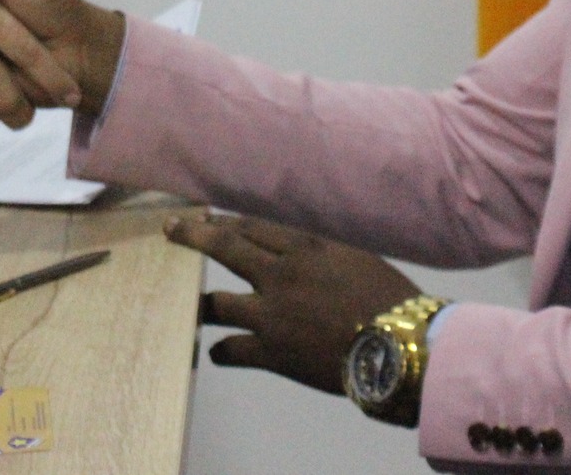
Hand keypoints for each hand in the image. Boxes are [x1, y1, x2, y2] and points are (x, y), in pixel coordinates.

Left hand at [165, 214, 421, 393]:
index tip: (207, 216)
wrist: (400, 346)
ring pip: (216, 304)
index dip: (226, 221)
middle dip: (193, 237)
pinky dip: (221, 351)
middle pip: (224, 248)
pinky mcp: (270, 353)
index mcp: (304, 247)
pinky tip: (217, 352)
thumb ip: (320, 253)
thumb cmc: (389, 299)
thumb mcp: (355, 258)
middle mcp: (279, 275)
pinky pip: (230, 350)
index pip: (252, 226)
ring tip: (188, 305)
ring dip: (200, 303)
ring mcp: (270, 315)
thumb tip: (298, 251)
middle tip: (171, 230)